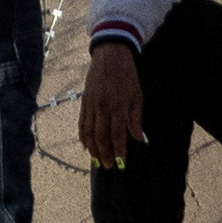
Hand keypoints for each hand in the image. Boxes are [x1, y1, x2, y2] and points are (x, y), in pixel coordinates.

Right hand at [77, 39, 144, 166]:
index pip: (117, 133)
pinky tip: (86, 145)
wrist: (109, 56)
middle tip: (108, 166)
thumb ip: (136, 119)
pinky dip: (83, 136)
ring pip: (88, 132)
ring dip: (92, 148)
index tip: (121, 161)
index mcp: (118, 105)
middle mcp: (102, 107)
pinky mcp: (84, 102)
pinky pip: (82, 123)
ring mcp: (91, 105)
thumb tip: (140, 139)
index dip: (119, 149)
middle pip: (100, 136)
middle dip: (104, 153)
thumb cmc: (127, 76)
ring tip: (96, 160)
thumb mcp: (137, 96)